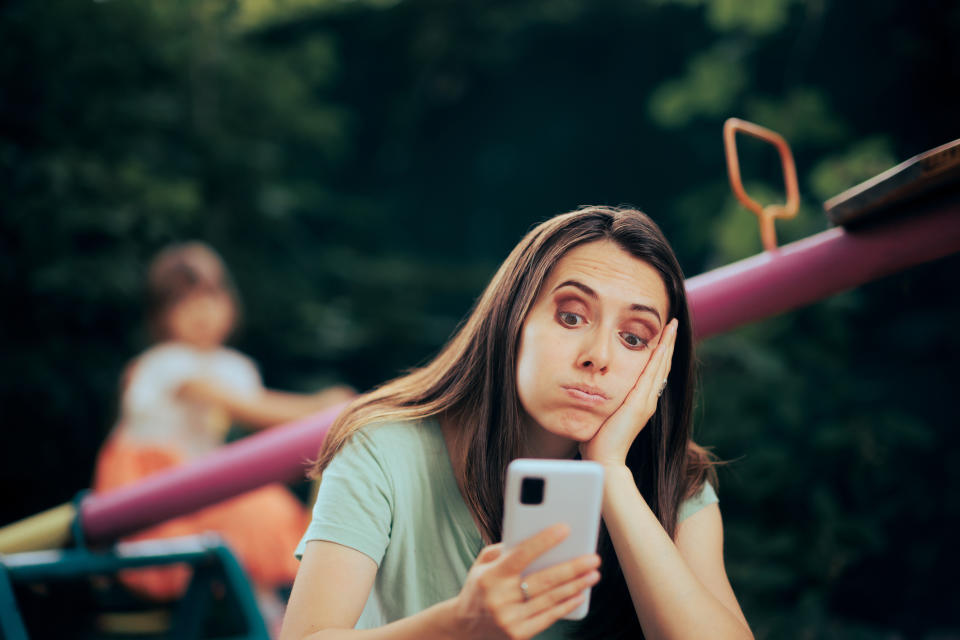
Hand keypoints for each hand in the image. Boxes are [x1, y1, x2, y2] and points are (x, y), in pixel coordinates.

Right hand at [450, 524, 600, 639]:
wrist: (465, 626)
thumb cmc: (479, 587)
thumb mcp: (483, 564)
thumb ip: (506, 549)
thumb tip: (538, 539)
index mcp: (491, 576)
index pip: (522, 555)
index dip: (544, 541)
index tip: (565, 529)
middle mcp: (500, 598)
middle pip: (544, 580)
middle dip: (572, 568)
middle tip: (593, 558)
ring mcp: (510, 619)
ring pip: (550, 599)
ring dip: (576, 586)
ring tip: (592, 574)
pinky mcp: (518, 634)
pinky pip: (549, 617)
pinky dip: (566, 605)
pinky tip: (579, 595)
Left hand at [580, 318, 678, 466]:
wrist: (604, 461)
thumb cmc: (597, 442)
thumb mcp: (602, 415)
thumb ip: (603, 404)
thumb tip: (590, 394)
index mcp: (639, 402)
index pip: (652, 372)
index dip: (658, 353)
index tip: (662, 336)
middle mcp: (647, 400)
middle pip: (661, 365)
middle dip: (667, 343)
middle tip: (673, 323)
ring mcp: (646, 402)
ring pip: (660, 366)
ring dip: (667, 344)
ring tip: (672, 326)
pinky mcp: (640, 403)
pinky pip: (652, 374)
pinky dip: (659, 356)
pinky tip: (663, 342)